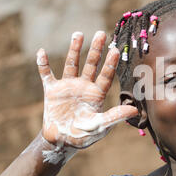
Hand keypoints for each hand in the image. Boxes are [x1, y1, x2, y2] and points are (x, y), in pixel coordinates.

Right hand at [36, 31, 137, 149]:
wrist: (62, 142)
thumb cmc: (84, 135)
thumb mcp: (100, 126)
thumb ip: (115, 116)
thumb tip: (134, 110)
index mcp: (97, 94)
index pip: (106, 76)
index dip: (110, 64)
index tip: (115, 50)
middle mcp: (84, 87)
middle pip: (91, 64)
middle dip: (96, 49)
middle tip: (101, 34)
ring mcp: (67, 87)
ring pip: (72, 64)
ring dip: (74, 49)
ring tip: (79, 34)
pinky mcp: (51, 90)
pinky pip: (46, 75)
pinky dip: (43, 64)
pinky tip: (41, 52)